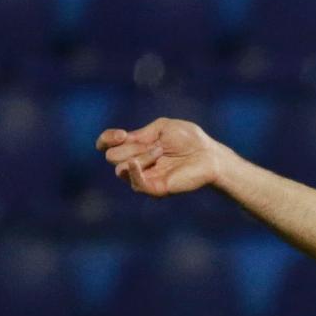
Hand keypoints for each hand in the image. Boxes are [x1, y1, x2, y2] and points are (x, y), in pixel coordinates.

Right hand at [96, 118, 227, 197]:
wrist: (209, 155)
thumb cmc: (190, 139)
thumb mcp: (162, 127)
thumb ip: (141, 133)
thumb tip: (124, 141)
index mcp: (137, 146)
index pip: (107, 146)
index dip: (106, 139)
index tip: (121, 134)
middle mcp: (138, 162)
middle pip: (112, 157)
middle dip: (128, 148)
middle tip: (154, 145)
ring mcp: (146, 176)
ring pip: (121, 169)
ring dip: (139, 156)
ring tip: (160, 152)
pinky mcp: (156, 188)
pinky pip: (135, 184)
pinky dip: (134, 172)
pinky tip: (139, 162)